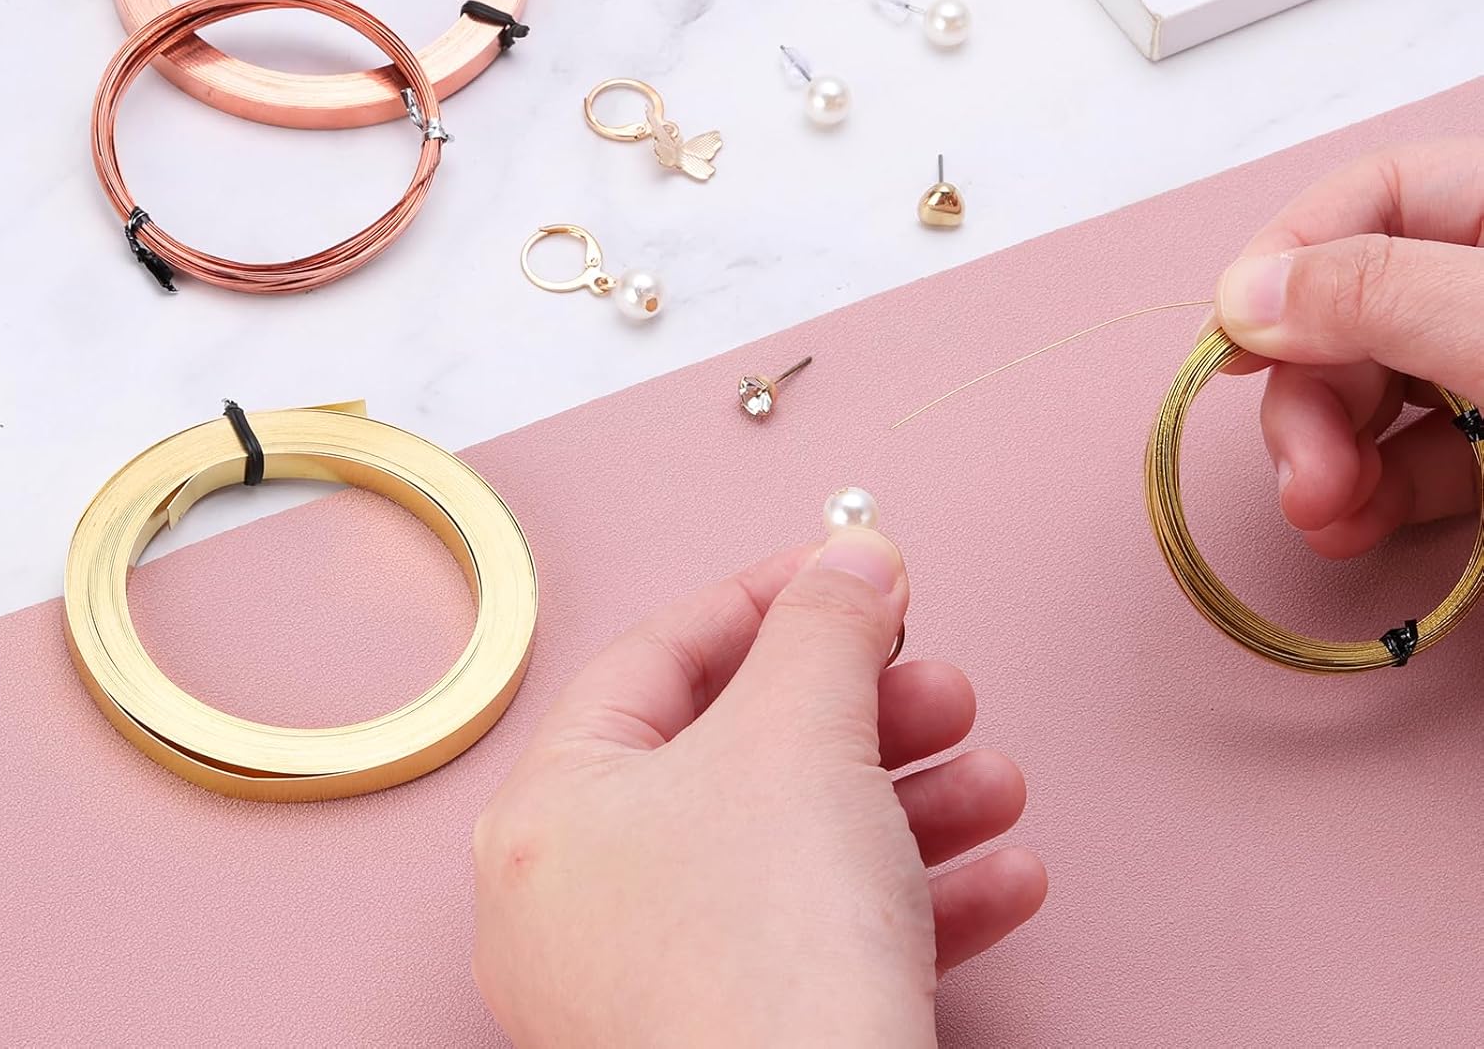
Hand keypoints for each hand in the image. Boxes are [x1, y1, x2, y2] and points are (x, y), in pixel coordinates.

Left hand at [472, 531, 1045, 1048]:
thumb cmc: (763, 958)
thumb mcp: (802, 734)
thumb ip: (828, 624)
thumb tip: (855, 556)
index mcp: (554, 810)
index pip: (660, 659)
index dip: (766, 598)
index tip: (847, 571)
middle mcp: (583, 902)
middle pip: (742, 757)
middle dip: (865, 713)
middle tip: (937, 685)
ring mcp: (652, 985)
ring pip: (797, 851)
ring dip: (911, 805)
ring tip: (990, 780)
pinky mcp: (732, 1044)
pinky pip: (825, 943)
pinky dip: (914, 901)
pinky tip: (1002, 876)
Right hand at [1214, 139, 1483, 558]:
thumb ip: (1381, 297)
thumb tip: (1244, 296)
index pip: (1381, 192)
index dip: (1293, 256)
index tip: (1236, 338)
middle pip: (1361, 306)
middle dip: (1310, 395)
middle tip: (1303, 472)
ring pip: (1378, 390)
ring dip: (1326, 455)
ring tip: (1322, 515)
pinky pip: (1420, 457)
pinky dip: (1372, 494)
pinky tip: (1347, 528)